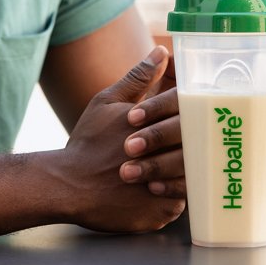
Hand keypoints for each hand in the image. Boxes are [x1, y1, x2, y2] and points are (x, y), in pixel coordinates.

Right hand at [58, 47, 185, 232]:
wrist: (68, 186)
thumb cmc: (88, 142)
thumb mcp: (108, 102)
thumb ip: (139, 77)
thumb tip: (162, 50)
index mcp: (154, 127)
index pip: (192, 115)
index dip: (194, 115)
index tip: (189, 119)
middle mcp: (164, 159)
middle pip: (198, 148)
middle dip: (193, 144)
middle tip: (184, 145)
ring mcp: (165, 190)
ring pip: (195, 177)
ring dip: (189, 170)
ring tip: (180, 164)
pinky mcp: (161, 214)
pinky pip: (182, 203)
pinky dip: (177, 194)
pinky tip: (167, 186)